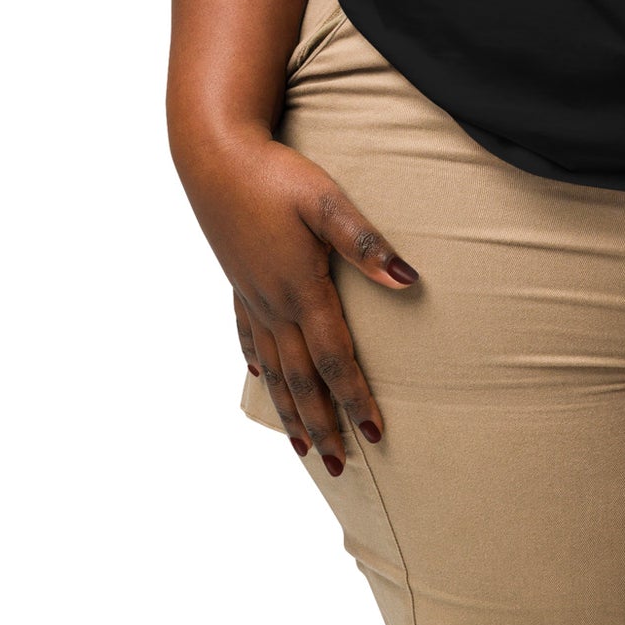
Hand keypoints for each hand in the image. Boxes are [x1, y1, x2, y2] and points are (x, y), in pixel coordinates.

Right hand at [178, 129, 418, 474]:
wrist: (215, 158)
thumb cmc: (276, 176)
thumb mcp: (328, 203)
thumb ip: (366, 245)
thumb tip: (409, 281)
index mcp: (300, 290)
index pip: (334, 359)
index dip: (355, 399)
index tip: (375, 434)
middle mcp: (273, 304)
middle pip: (302, 379)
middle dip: (322, 424)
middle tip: (340, 466)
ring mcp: (251, 296)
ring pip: (273, 369)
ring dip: (290, 411)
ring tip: (302, 448)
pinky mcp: (238, 282)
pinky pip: (249, 337)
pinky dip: (258, 366)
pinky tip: (259, 379)